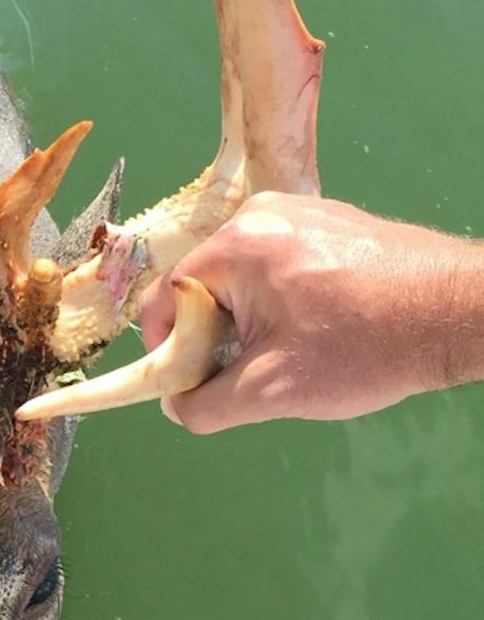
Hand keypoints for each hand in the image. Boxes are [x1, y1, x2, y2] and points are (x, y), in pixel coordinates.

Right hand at [137, 193, 483, 433]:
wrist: (457, 313)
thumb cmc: (365, 346)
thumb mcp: (273, 391)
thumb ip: (207, 404)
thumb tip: (177, 407)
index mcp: (237, 246)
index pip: (166, 299)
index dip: (166, 350)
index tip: (188, 385)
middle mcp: (261, 215)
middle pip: (204, 287)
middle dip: (215, 338)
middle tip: (252, 374)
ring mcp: (298, 213)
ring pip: (242, 280)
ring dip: (251, 323)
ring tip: (293, 354)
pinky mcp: (328, 222)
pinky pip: (276, 267)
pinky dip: (282, 304)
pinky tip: (318, 330)